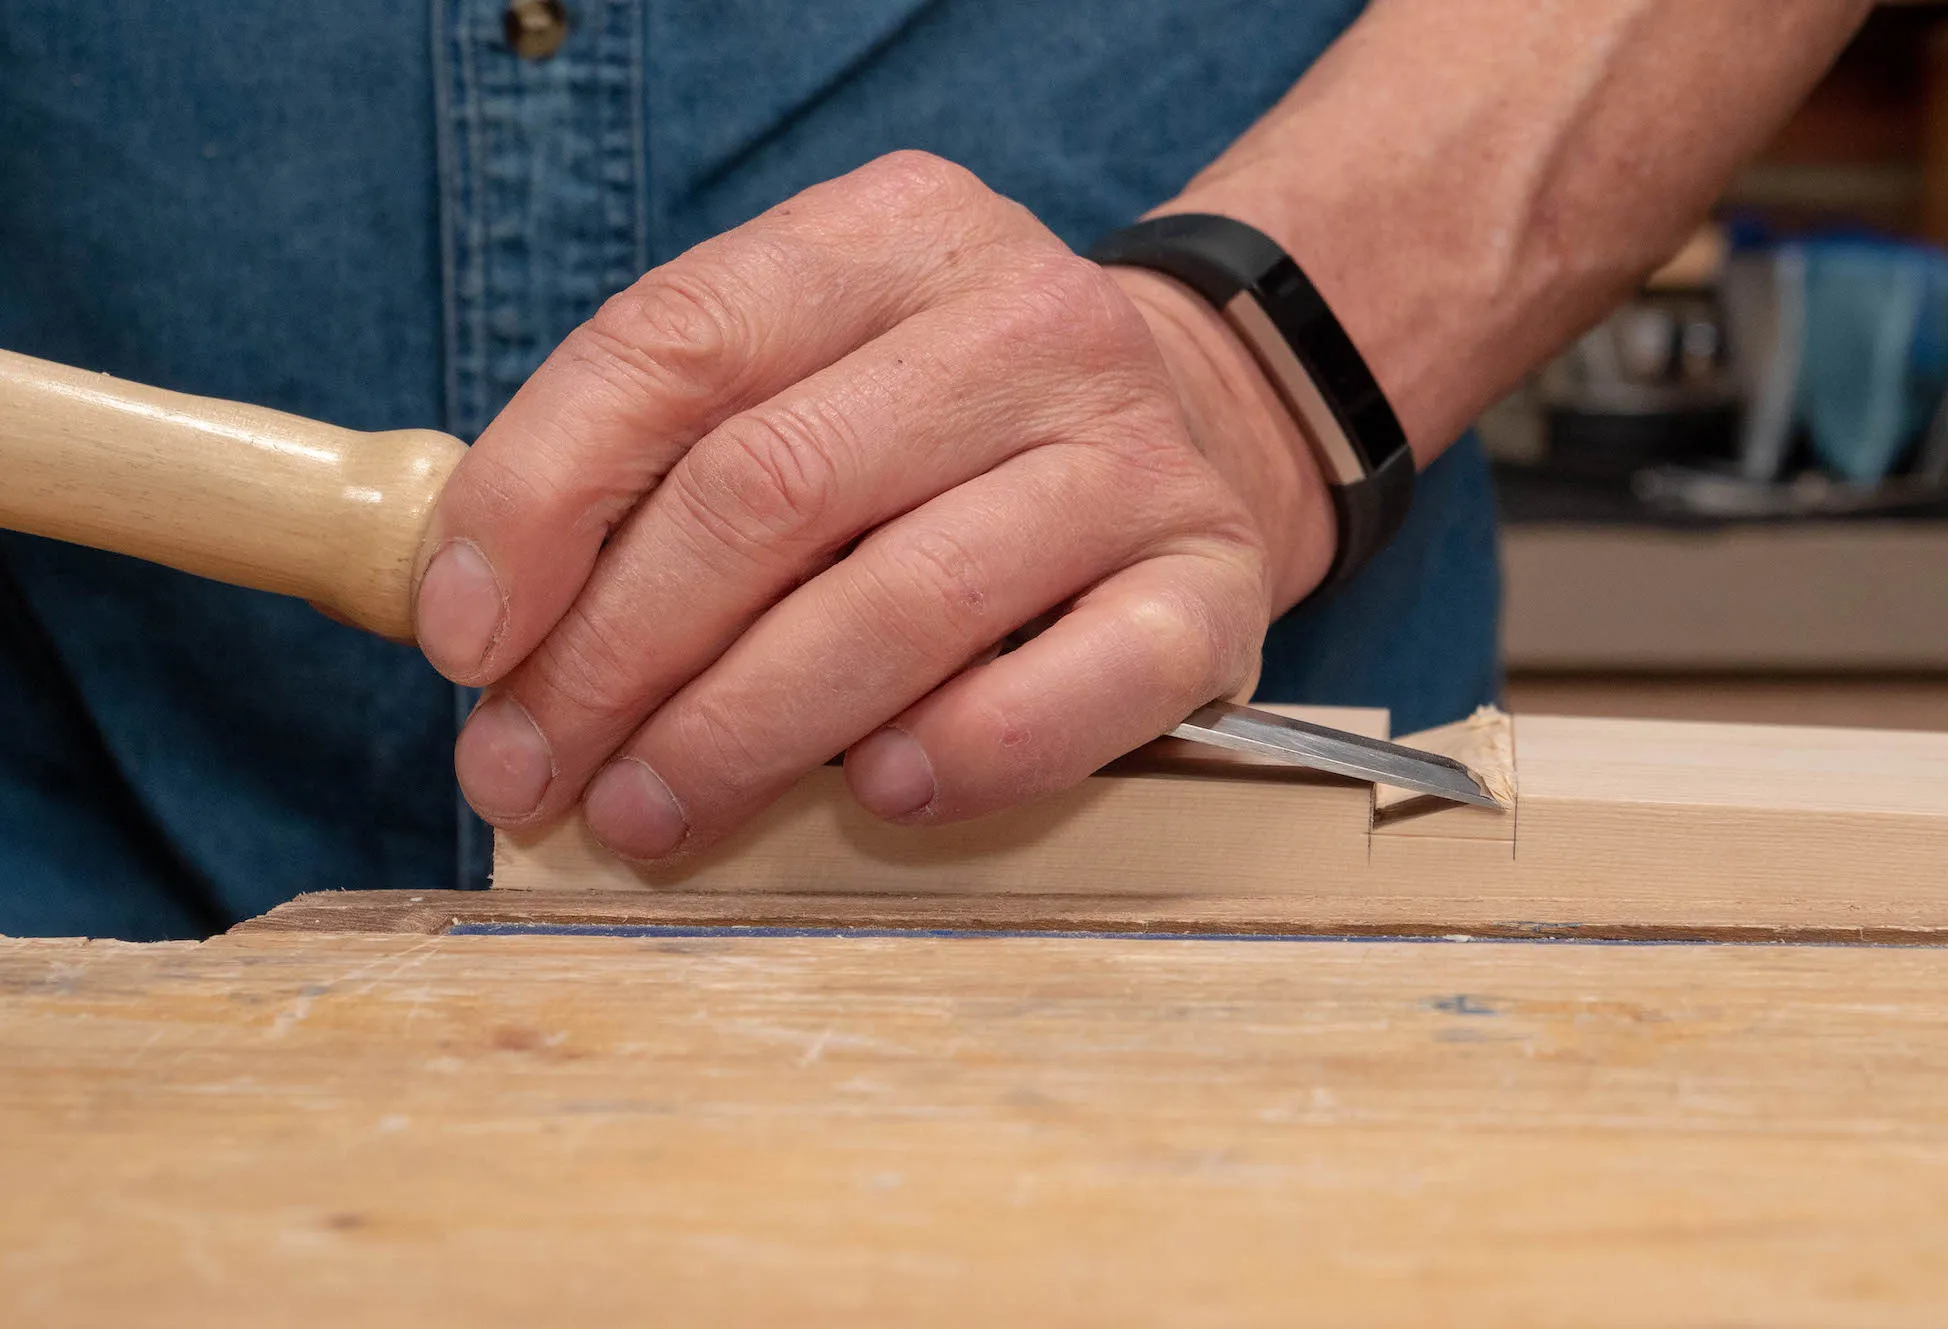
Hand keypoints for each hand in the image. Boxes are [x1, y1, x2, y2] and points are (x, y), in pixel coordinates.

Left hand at [411, 152, 1335, 860]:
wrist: (1204, 432)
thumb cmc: (946, 434)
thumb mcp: (813, 372)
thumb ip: (664, 451)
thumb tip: (475, 621)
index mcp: (895, 234)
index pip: (678, 342)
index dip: (540, 497)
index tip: (463, 640)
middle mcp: (1028, 319)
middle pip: (770, 488)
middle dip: (615, 656)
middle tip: (531, 771)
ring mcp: (1136, 452)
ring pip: (902, 601)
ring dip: (742, 733)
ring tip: (647, 813)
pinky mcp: (1215, 583)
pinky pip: (1078, 686)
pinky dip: (961, 754)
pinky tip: (878, 793)